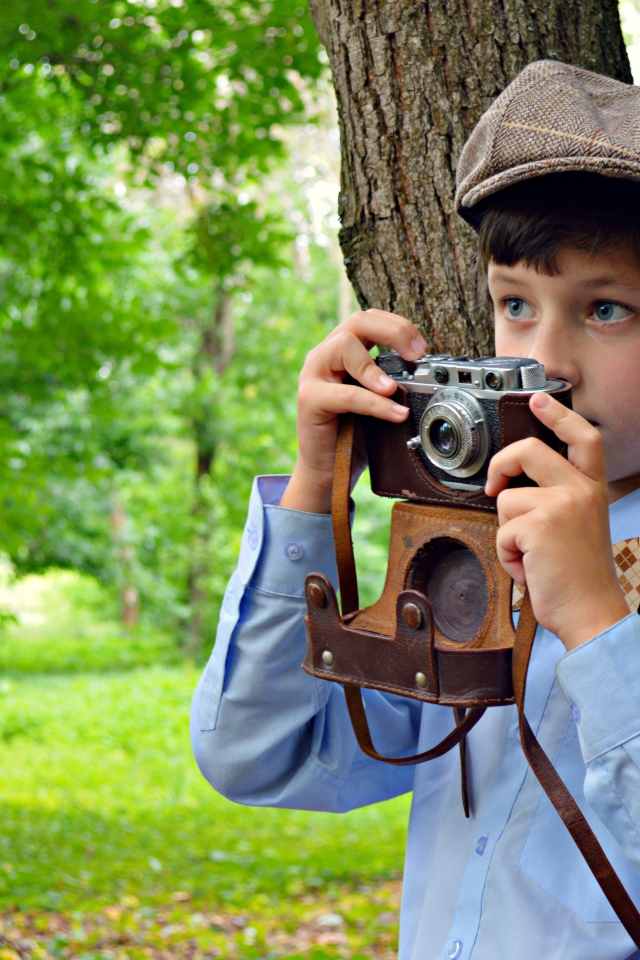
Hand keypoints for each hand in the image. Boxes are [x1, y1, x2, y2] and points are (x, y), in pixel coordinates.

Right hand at [280, 310, 426, 513]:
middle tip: (417, 354)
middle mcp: (323, 356)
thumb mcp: (377, 401)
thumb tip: (427, 371)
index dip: (397, 325)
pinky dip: (375, 403)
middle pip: (357, 321)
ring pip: (344, 346)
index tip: (421, 348)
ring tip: (395, 388)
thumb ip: (391, 381)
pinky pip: (346, 394)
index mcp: (341, 352)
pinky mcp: (309, 400)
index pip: (368, 319)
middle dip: (393, 332)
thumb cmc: (354, 435)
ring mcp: (312, 375)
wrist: (327, 472)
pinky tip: (395, 414)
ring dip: (376, 366)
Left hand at [485, 393, 628, 649]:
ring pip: (506, 499)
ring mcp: (560, 505)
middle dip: (501, 465)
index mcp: (592, 488)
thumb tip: (517, 483)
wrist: (590, 612)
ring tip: (531, 553)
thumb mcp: (579, 524)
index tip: (539, 400)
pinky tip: (530, 567)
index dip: (559, 415)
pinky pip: (500, 530)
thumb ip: (558, 498)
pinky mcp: (538, 525)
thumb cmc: (579, 575)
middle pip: (529, 450)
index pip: (582, 438)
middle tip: (494, 485)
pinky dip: (506, 554)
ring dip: (507, 531)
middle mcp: (580, 490)